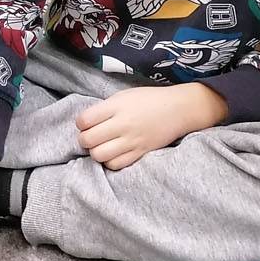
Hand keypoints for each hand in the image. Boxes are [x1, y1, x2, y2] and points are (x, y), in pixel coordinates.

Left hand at [75, 83, 227, 169]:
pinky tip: (113, 154)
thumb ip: (105, 108)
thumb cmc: (149, 100)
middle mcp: (122, 124)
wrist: (179, 109)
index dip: (80, 123)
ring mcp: (132, 140)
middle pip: (88, 140)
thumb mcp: (124, 96)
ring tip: (101, 146)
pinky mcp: (140, 152)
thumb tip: (86, 123)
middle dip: (84, 139)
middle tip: (91, 136)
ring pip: (99, 155)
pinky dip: (110, 161)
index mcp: (116, 106)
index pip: (84, 120)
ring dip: (96, 152)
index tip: (86, 123)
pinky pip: (116, 164)